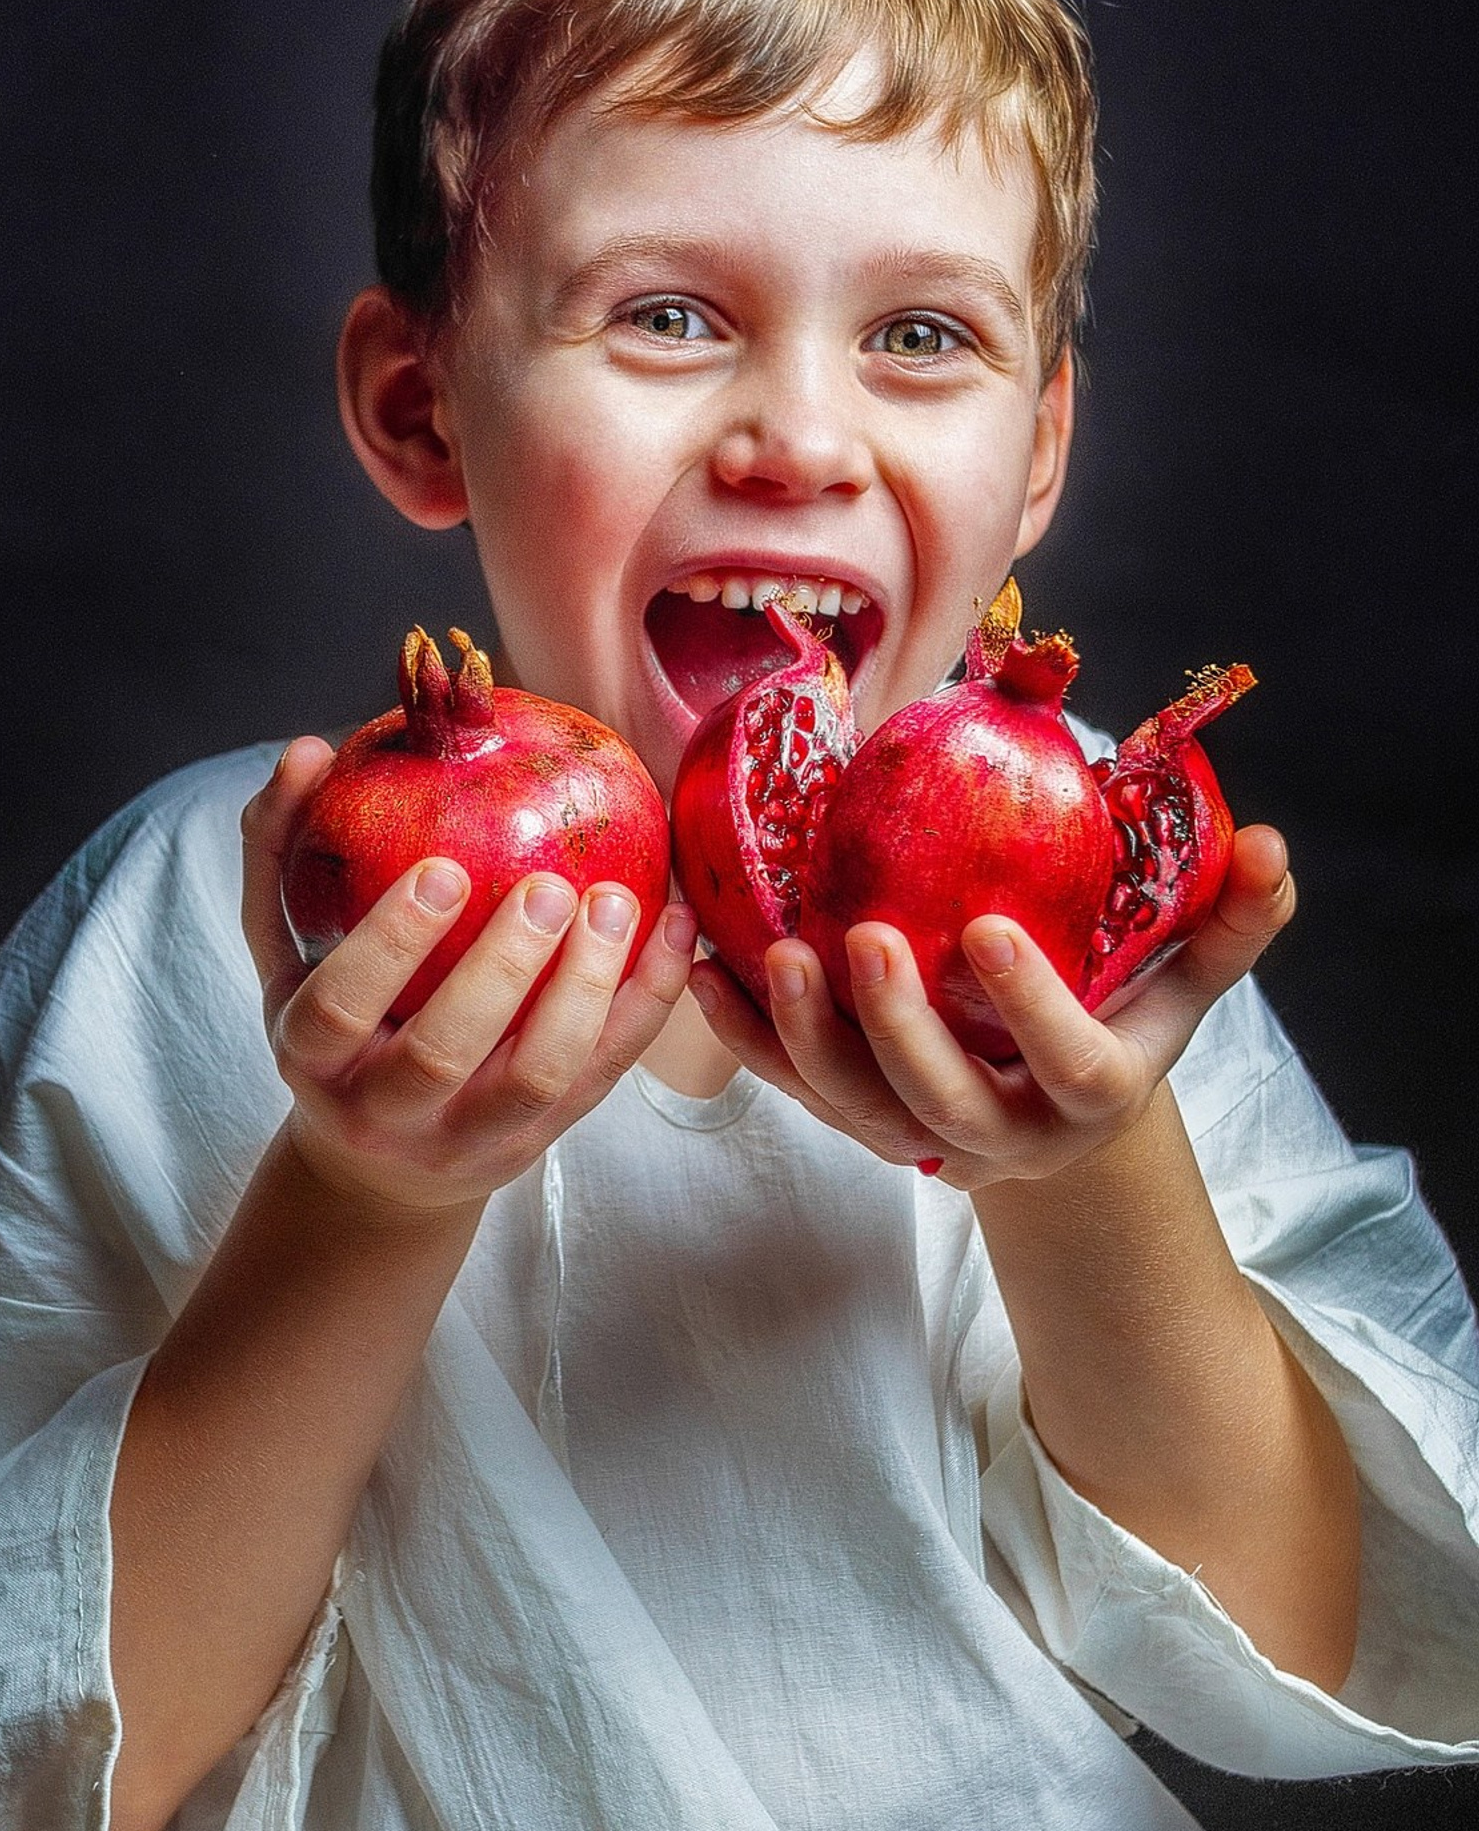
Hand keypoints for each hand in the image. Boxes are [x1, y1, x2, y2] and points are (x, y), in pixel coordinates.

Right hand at [240, 739, 697, 1215]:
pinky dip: (648, 1001)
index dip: (391, 941)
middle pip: (442, 1052)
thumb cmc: (336, 1028)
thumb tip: (307, 752)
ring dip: (585, 988)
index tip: (443, 868)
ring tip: (617, 902)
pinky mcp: (543, 1138)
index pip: (341, 1006)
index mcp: (313, 1059)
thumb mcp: (285, 952)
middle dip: (501, 967)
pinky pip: (605, 1072)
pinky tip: (676, 928)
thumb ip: (280, 851)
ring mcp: (471, 1135)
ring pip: (537, 1076)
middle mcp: (386, 1111)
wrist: (381, 1167)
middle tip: (548, 885)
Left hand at [689, 825, 1295, 1190]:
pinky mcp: (855, 1123)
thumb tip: (1272, 843)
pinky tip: (707, 971)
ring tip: (775, 953)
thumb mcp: (1181, 982)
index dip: (1031, 1006)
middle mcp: (1001, 1134)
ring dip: (804, 1034)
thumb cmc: (1118, 1023)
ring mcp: (918, 1136)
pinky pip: (792, 1088)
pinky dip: (747, 1036)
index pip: (1067, 1063)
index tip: (991, 930)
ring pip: (853, 1104)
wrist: (1052, 1112)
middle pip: (941, 1099)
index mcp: (1086, 1096)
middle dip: (898, 1025)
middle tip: (864, 936)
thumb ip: (1227, 920)